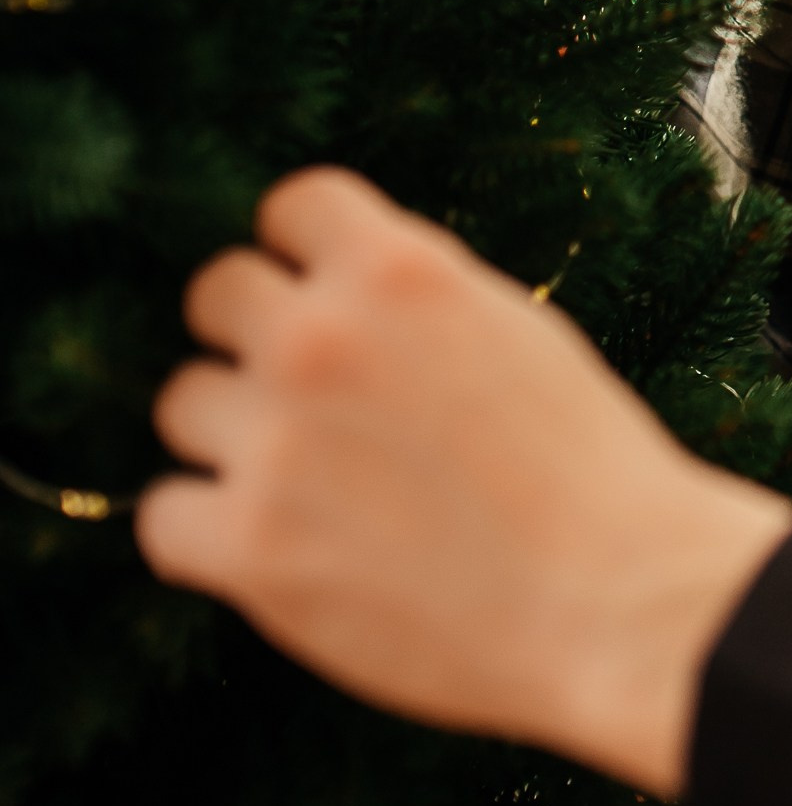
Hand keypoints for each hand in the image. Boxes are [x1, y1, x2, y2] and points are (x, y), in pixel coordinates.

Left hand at [137, 170, 791, 793]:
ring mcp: (275, 443)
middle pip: (217, 293)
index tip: (319, 294)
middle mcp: (319, 339)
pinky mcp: (248, 547)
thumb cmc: (590, 475)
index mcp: (398, 270)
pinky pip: (163, 517)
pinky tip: (266, 546)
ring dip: (232, 437)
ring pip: (181, 404)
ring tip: (301, 483)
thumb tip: (349, 290)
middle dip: (256, 337)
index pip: (289, 206)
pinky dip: (205, 533)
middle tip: (304, 394)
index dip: (306, 254)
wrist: (615, 600)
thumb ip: (420, 302)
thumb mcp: (518, 333)